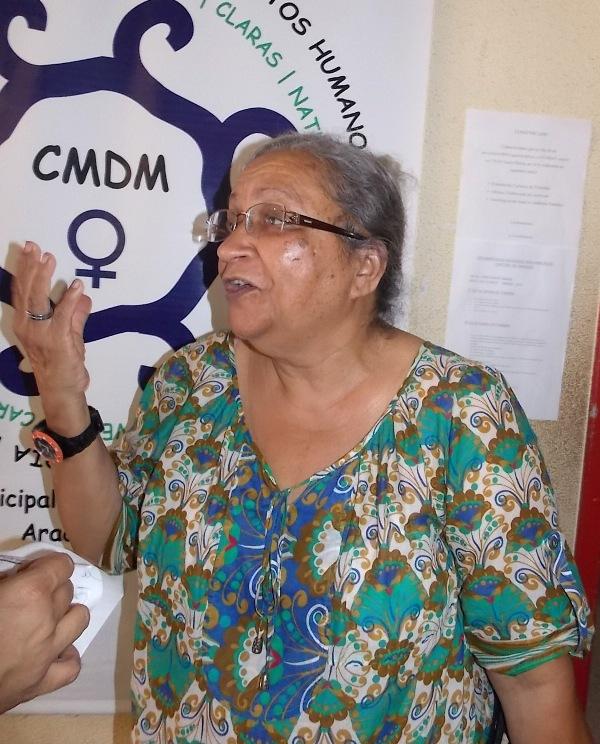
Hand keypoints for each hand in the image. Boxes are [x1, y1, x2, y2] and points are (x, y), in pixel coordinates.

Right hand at [0, 552, 89, 712]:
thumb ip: (5, 581)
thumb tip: (15, 580)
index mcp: (31, 592)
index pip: (62, 565)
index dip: (48, 565)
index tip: (32, 571)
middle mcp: (47, 619)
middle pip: (67, 592)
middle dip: (52, 588)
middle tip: (30, 596)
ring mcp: (48, 652)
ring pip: (79, 620)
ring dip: (67, 614)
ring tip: (48, 618)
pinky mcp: (42, 682)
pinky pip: (71, 666)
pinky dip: (66, 657)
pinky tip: (54, 652)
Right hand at [12, 241, 91, 407]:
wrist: (62, 390)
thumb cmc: (63, 364)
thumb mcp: (69, 335)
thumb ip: (75, 315)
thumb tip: (84, 296)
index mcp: (25, 323)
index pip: (21, 291)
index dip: (23, 269)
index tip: (28, 250)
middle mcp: (27, 326)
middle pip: (26, 291)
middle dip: (29, 266)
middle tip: (34, 246)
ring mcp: (40, 333)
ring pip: (38, 299)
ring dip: (43, 276)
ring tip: (49, 258)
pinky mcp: (57, 340)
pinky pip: (62, 316)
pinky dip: (70, 300)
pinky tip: (77, 286)